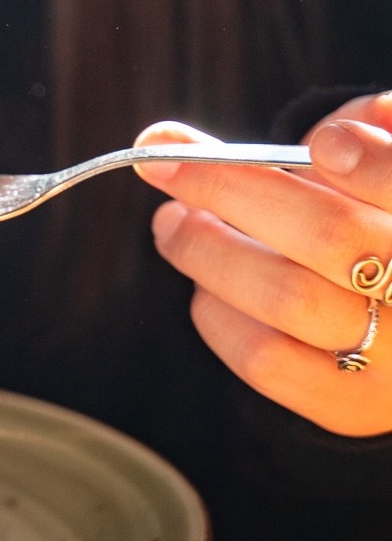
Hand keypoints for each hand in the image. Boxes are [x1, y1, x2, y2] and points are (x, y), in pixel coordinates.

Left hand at [135, 93, 391, 436]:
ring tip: (175, 222)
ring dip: (207, 249)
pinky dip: (217, 313)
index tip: (319, 143)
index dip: (367, 163)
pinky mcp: (350, 407)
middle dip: (232, 189)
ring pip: (286, 297)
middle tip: (170, 164)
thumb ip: (370, 137)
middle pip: (330, 237)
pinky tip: (207, 286)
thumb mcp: (389, 172)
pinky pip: (265, 360)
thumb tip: (326, 134)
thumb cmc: (381, 227)